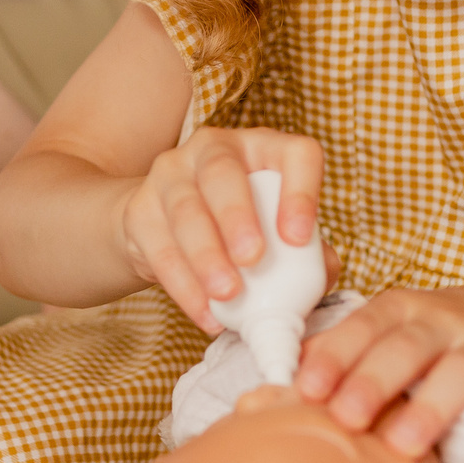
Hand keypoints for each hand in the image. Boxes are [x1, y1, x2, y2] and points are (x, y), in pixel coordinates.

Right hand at [118, 126, 321, 332]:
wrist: (166, 230)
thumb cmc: (242, 232)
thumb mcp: (277, 233)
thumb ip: (308, 254)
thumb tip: (324, 274)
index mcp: (264, 150)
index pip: (293, 153)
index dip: (300, 190)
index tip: (299, 238)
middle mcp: (214, 149)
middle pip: (222, 172)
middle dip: (236, 215)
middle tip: (252, 259)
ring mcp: (171, 174)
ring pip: (185, 209)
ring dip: (206, 255)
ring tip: (227, 295)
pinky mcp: (139, 208)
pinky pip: (159, 246)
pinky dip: (183, 285)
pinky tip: (206, 313)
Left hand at [295, 286, 463, 457]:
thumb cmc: (445, 335)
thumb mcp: (396, 329)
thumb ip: (347, 350)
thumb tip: (277, 382)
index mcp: (405, 311)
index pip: (366, 326)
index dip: (336, 354)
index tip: (306, 386)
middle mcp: (448, 323)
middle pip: (408, 347)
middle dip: (374, 380)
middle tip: (346, 418)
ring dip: (433, 405)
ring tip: (405, 445)